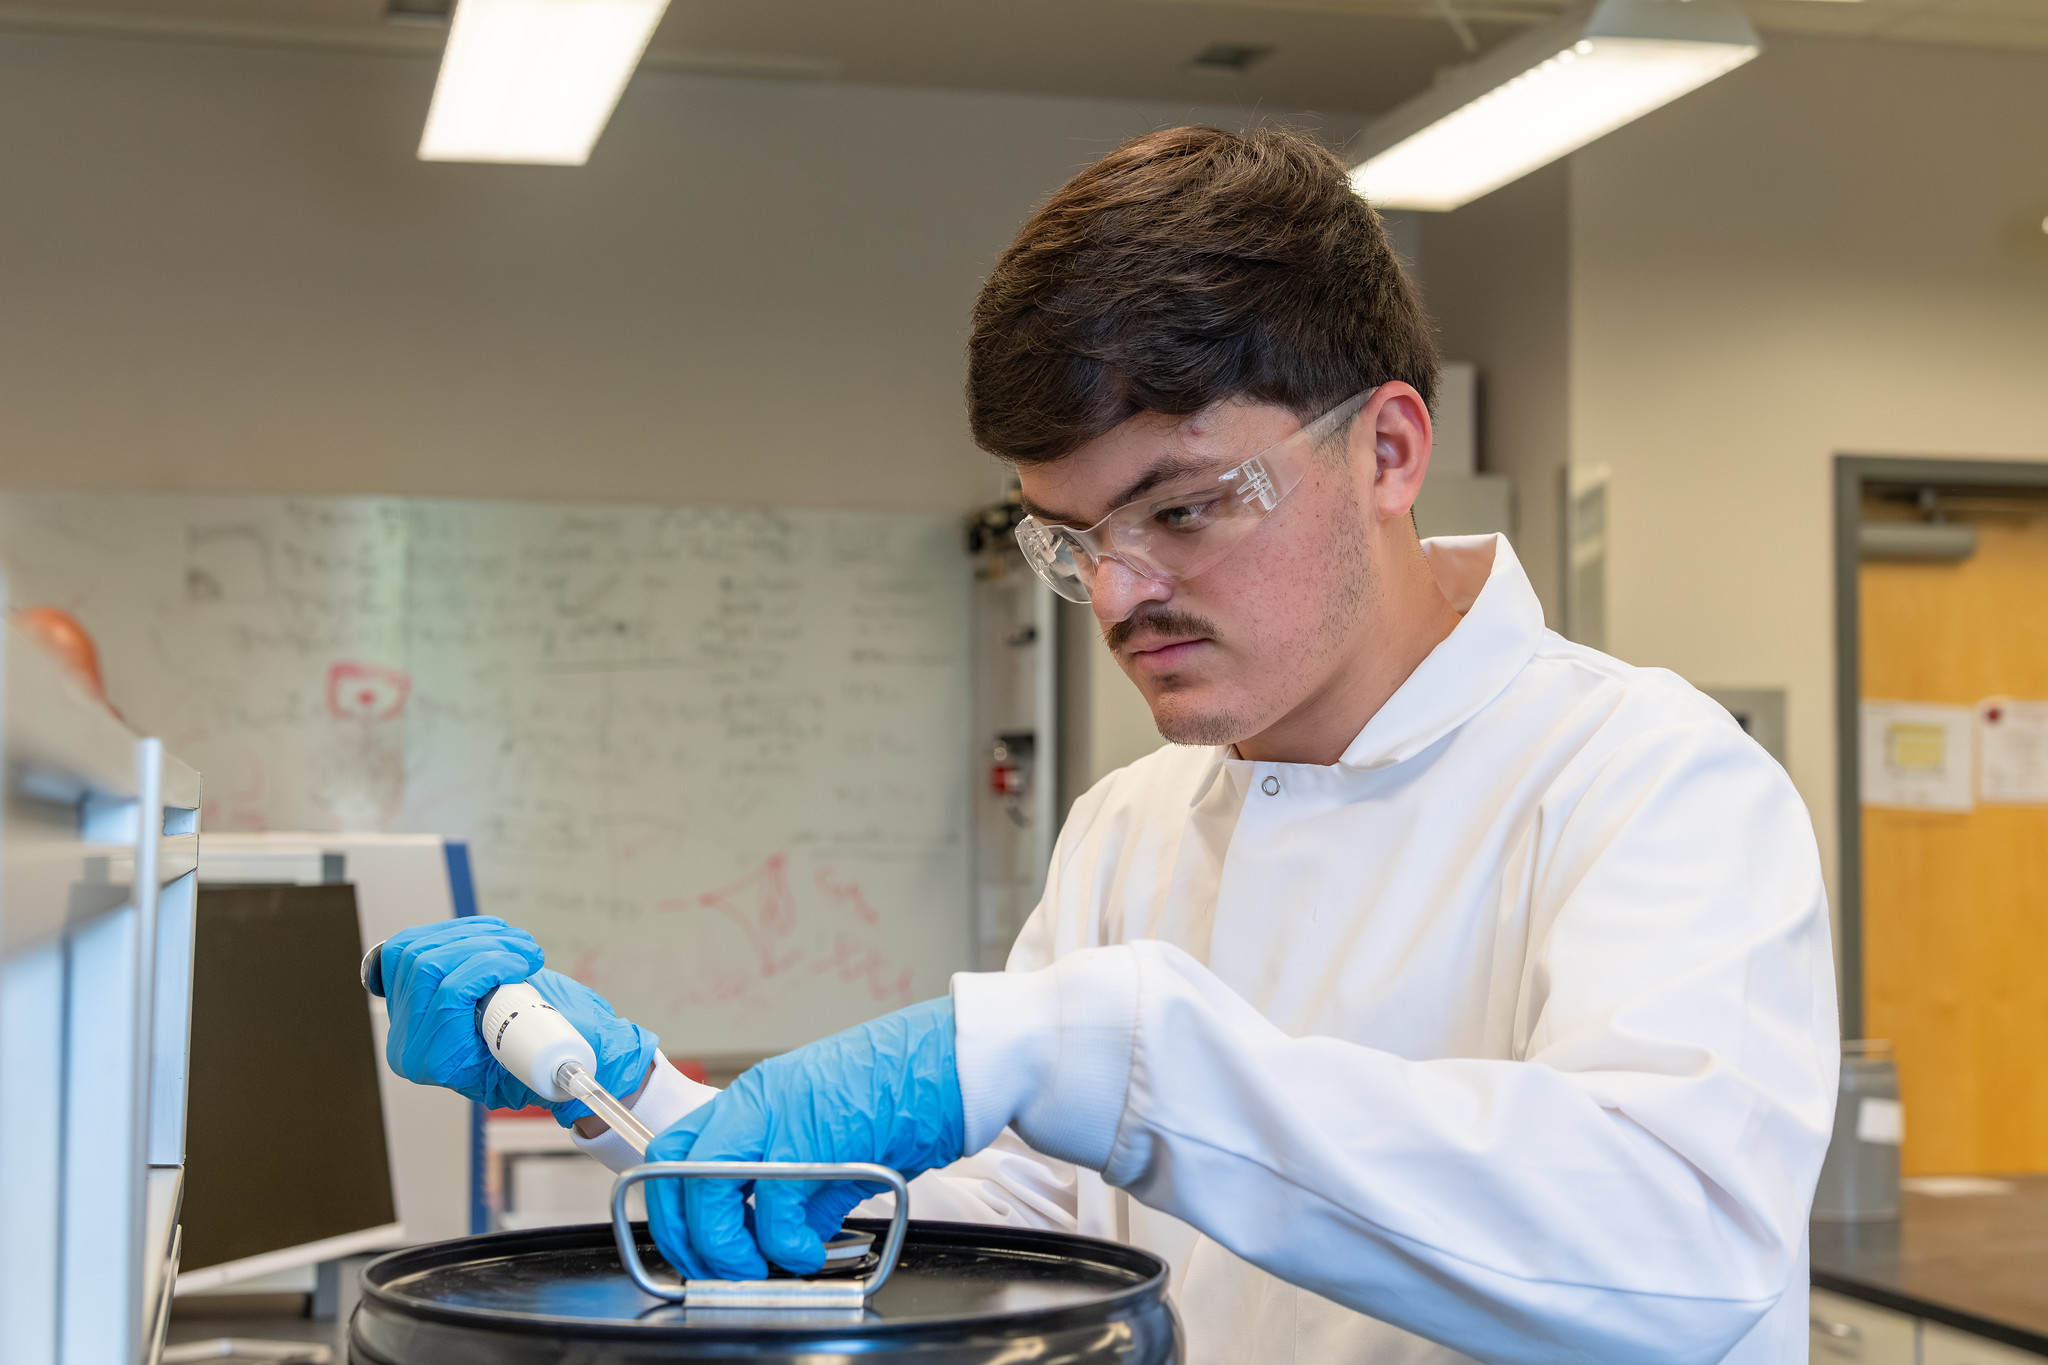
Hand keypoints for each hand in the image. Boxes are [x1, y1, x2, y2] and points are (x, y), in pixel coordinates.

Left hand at [378, 917, 657, 1126]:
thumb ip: (549, 1049)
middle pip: (426, 967)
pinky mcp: (405, 990)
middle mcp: (412, 1042)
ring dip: (471, 934)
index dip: (487, 968)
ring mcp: (403, 1015)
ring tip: (514, 941)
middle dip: (481, 946)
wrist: (545, 1057)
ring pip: (416, 950)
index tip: (524, 963)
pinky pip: (408, 945)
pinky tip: (485, 934)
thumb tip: (551, 1033)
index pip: (447, 1000)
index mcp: (441, 1063)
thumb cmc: (553, 1059)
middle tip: (526, 950)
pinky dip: (449, 931)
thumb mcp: (553, 1061)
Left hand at [644, 997, 963, 1278]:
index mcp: (755, 1098)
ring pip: (709, 1193)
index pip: (676, 1149)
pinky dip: (784, 1248)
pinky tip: (807, 1252)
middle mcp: (755, 1102)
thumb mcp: (835, 1132)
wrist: (948, 1060)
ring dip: (726, 1248)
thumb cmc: (904, 1086)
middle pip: (675, 1172)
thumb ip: (804, 1184)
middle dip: (686, 1235)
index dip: (672, 1204)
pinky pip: (773, 1213)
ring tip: (760, 1266)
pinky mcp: (811, 1139)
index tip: (690, 1242)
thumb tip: (792, 1231)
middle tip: (714, 1267)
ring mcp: (779, 1117)